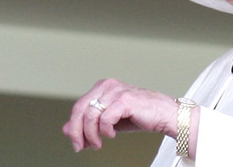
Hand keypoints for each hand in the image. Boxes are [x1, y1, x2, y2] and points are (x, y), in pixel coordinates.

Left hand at [62, 78, 179, 151]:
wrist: (166, 116)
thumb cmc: (140, 116)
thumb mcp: (109, 121)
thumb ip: (89, 123)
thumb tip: (66, 130)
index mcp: (102, 87)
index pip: (79, 106)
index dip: (74, 126)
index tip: (77, 143)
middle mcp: (107, 86)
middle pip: (80, 109)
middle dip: (77, 131)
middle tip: (81, 146)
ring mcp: (116, 91)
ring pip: (91, 115)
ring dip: (91, 134)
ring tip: (98, 143)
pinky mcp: (125, 100)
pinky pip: (105, 118)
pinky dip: (105, 130)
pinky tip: (111, 135)